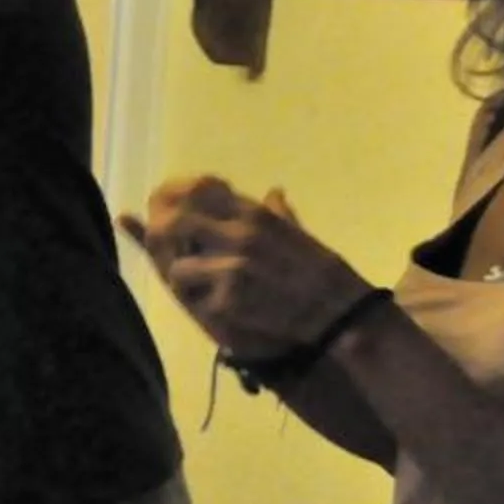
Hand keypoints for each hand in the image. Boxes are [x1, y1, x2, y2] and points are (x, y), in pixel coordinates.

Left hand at [118, 177, 372, 358]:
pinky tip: (212, 306)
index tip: (167, 210)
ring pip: (176, 265)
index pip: (197, 190)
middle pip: (173, 222)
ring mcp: (234, 267)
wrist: (342, 313)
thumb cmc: (323, 272)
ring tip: (195, 285)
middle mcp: (240, 234)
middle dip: (161, 237)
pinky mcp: (231, 299)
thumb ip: (277, 212)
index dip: (173, 199)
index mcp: (254, 214)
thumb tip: (273, 191)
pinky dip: (199, 304)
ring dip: (181, 277)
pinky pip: (196, 300)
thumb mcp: (299, 233)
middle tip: (164, 251)